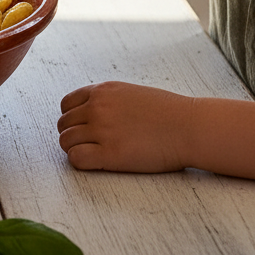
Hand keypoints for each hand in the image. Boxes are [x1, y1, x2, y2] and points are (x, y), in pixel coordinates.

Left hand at [57, 81, 192, 172]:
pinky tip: (96, 163)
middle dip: (73, 135)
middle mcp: (97, 108)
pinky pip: (76, 159)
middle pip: (63, 124)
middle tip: (91, 145)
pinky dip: (80, 162)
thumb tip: (89, 111)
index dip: (72, 119)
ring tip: (95, 154)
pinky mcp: (110, 154)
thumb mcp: (130, 93)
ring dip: (75, 149)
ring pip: (65, 141)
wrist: (191, 127)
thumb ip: (107, 100)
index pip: (66, 105)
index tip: (84, 129)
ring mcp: (102, 130)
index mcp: (102, 91)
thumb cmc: (168, 113)